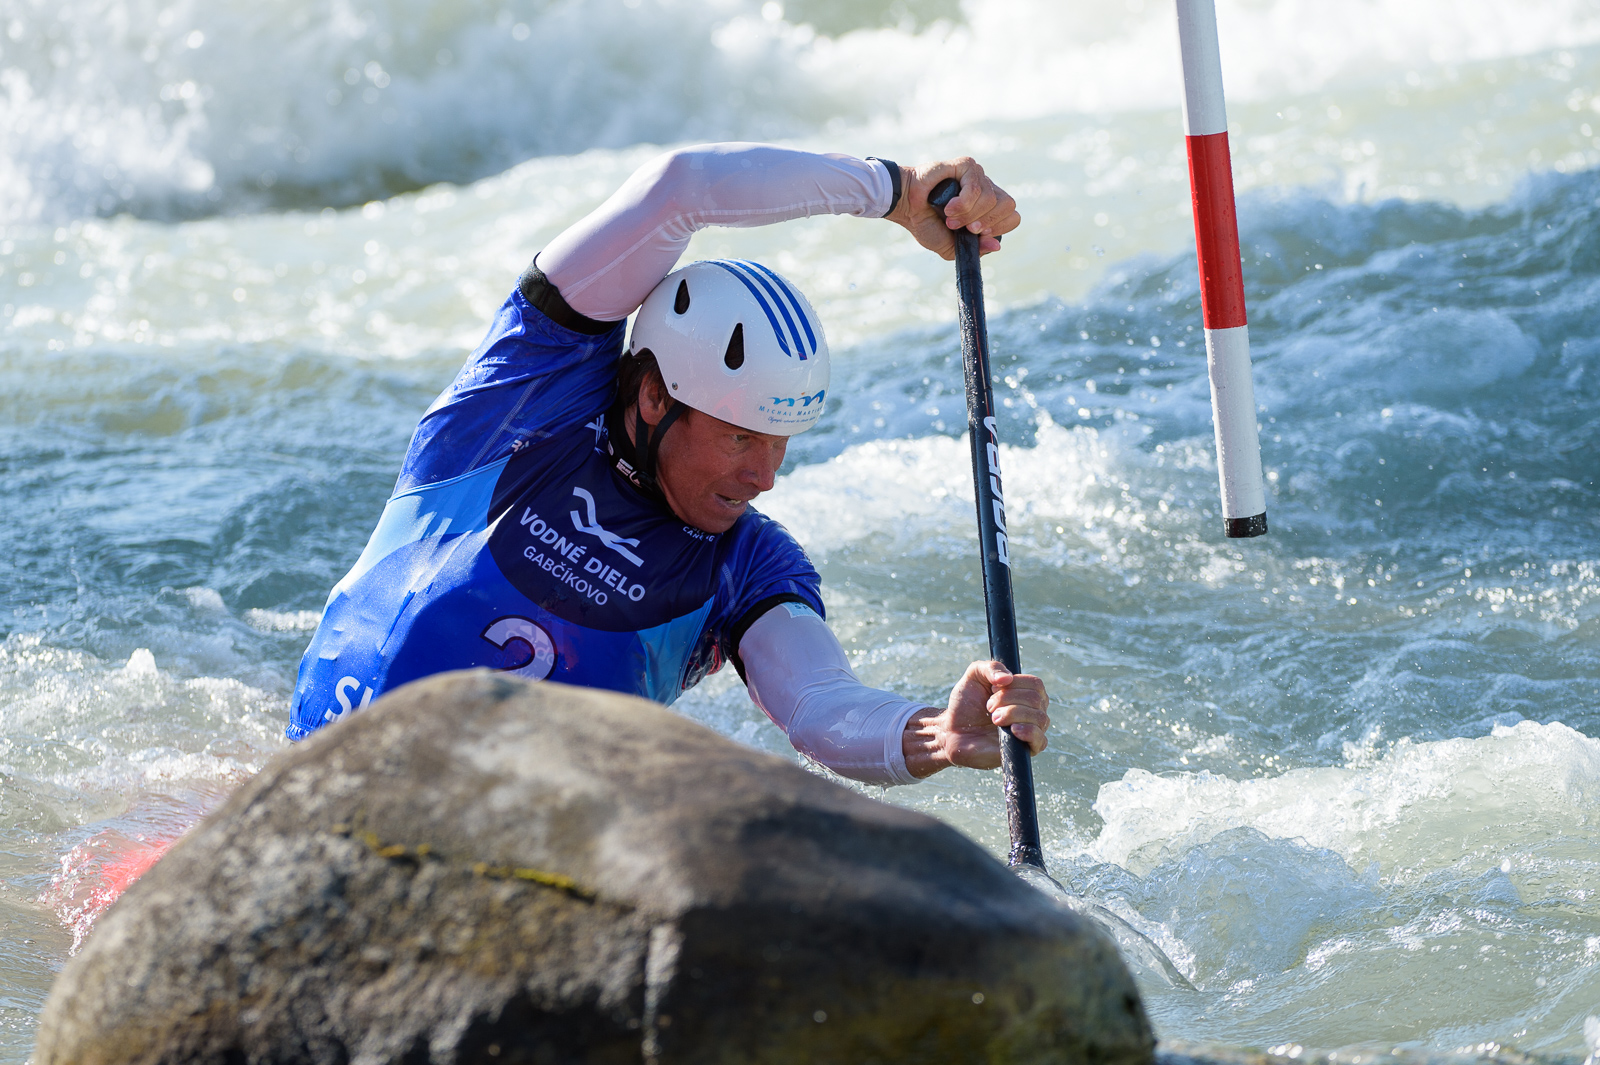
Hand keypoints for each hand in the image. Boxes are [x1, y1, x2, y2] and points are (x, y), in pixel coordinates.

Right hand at [884, 157, 1019, 259]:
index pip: (1012, 216)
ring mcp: (977, 175)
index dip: (998, 228)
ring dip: (968, 215)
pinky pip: (975, 188)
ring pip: (991, 199)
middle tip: (964, 228)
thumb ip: (975, 249)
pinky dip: (962, 203)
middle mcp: (986, 189)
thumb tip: (997, 245)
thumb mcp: (951, 247)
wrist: (906, 208)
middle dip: (985, 222)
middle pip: (1008, 206)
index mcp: (987, 208)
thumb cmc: (926, 223)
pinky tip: (948, 207)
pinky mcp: (966, 165)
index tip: (975, 233)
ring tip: (948, 217)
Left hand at [902, 660, 1049, 778]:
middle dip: (1007, 699)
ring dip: (1012, 714)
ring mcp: (1030, 731)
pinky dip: (1028, 732)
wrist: (952, 731)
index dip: (1015, 684)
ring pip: (1039, 718)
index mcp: (1025, 693)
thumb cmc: (966, 704)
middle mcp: (1032, 711)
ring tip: (993, 718)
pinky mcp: (1025, 751)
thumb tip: (1007, 678)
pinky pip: (1041, 741)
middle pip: (1036, 699)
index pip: (1036, 684)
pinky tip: (1013, 730)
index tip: (993, 689)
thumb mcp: (974, 676)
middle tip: (988, 706)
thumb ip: (991, 667)